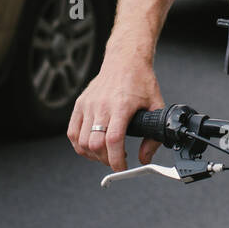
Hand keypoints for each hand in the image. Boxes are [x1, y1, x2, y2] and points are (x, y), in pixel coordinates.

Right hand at [68, 55, 163, 171]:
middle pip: (95, 144)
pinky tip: (91, 147)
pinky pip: (72, 132)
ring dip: (93, 155)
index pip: (113, 140)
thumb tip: (144, 158)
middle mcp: (102, 105)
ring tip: (105, 154)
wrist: (125, 59)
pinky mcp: (80, 104)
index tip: (122, 167)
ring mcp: (88, 104)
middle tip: (116, 160)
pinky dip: (79, 145)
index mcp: (121, 106)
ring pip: (82, 141)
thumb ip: (153, 135)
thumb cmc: (140, 79)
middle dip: (106, 160)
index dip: (116, 159)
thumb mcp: (156, 105)